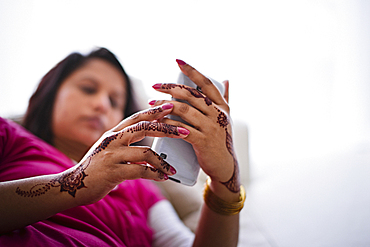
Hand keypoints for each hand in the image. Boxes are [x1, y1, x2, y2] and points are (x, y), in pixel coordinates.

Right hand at [64, 103, 189, 204]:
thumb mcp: (108, 150)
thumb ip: (125, 144)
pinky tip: (162, 178)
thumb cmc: (96, 168)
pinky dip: (155, 174)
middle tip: (184, 131)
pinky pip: (140, 171)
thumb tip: (147, 145)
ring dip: (162, 161)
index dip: (154, 111)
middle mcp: (112, 140)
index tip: (171, 106)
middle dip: (166, 129)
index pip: (137, 117)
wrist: (74, 185)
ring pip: (145, 152)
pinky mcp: (113, 172)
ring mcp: (112, 155)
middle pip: (144, 128)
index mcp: (113, 133)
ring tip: (172, 168)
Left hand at [151, 60, 239, 194]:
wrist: (224, 166)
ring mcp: (211, 127)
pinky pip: (182, 129)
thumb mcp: (226, 117)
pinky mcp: (203, 141)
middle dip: (170, 88)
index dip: (192, 71)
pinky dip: (168, 124)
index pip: (206, 83)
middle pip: (191, 95)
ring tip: (151, 103)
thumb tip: (225, 79)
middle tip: (155, 85)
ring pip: (184, 110)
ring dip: (165, 105)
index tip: (177, 61)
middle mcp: (218, 114)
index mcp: (222, 106)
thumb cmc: (221, 140)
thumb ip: (225, 99)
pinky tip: (158, 121)